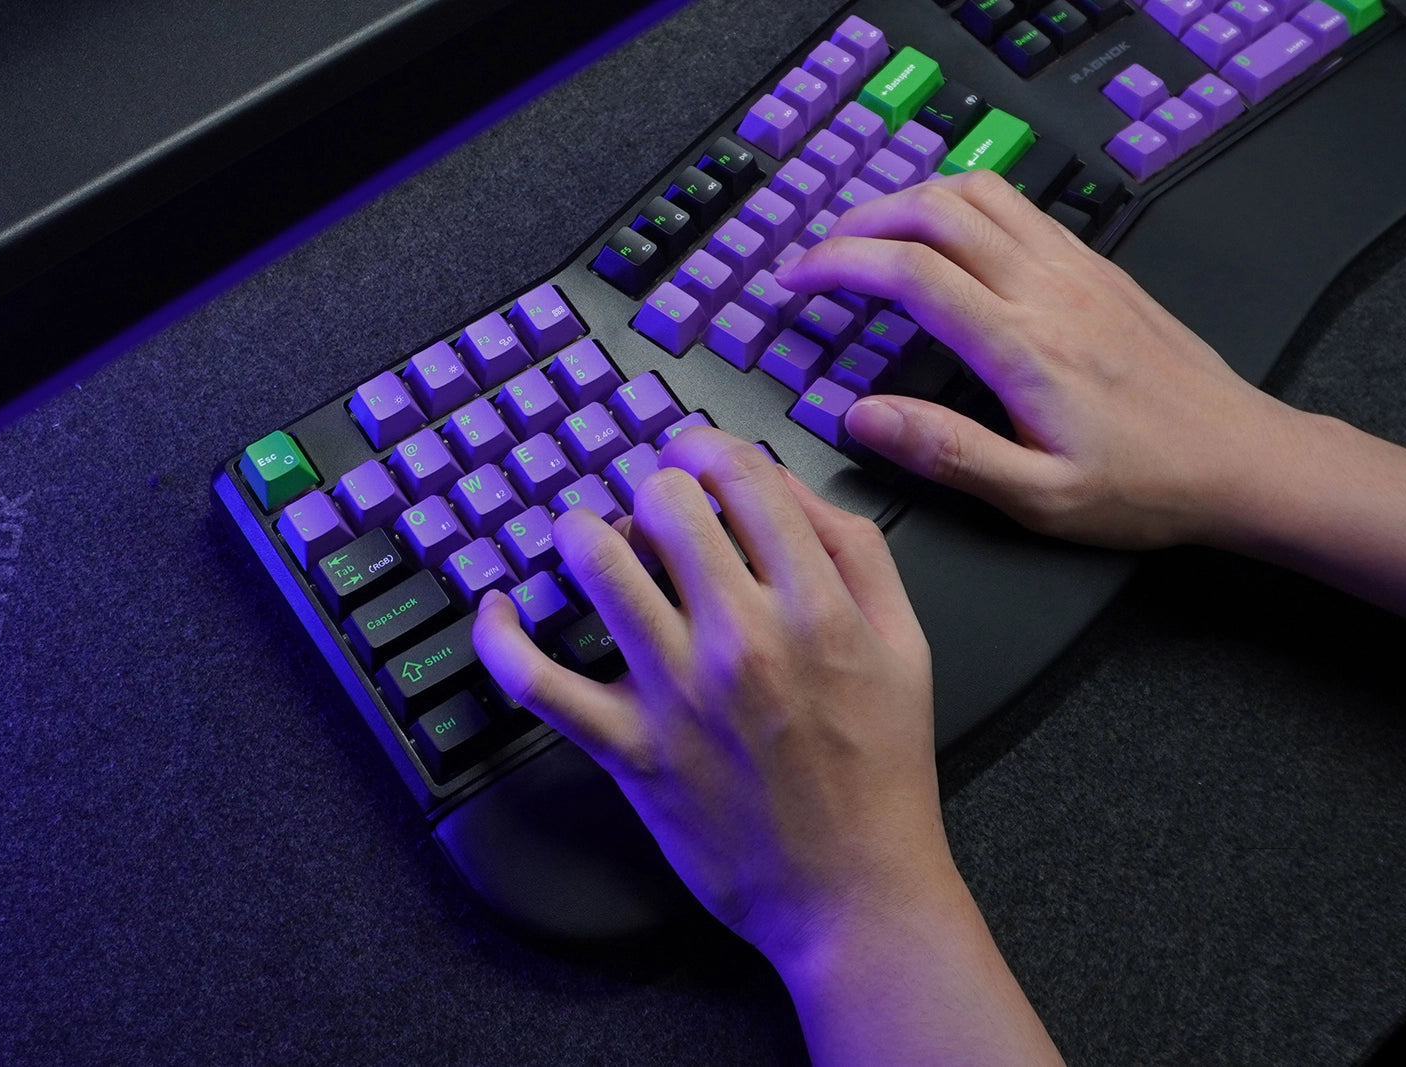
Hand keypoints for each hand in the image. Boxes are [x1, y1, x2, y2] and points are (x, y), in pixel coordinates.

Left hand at [473, 428, 946, 959]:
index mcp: (816, 604)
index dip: (705, 447)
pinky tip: (499, 608)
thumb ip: (856, 552)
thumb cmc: (882, 774)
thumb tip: (787, 487)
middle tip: (655, 511)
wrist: (856, 893)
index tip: (693, 455)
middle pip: (664, 500)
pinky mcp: (628, 748)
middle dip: (653, 488)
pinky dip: (502, 635)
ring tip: (593, 541)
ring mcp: (677, 692)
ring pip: (598, 562)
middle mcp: (742, 636)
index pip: (740, 475)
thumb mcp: (906, 645)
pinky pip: (537, 679)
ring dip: (584, 533)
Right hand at [775, 169, 1304, 549]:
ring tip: (870, 235)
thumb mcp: (1038, 498)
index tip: (798, 281)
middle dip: (861, 223)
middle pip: (935, 213)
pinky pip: (1019, 206)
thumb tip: (864, 418)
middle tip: (819, 256)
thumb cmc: (1147, 486)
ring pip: (978, 193)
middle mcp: (1050, 290)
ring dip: (911, 201)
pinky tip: (945, 236)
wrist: (1242, 460)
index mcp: (1025, 347)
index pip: (911, 274)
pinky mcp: (1098, 268)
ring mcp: (1078, 269)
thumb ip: (946, 453)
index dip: (840, 266)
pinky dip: (962, 204)